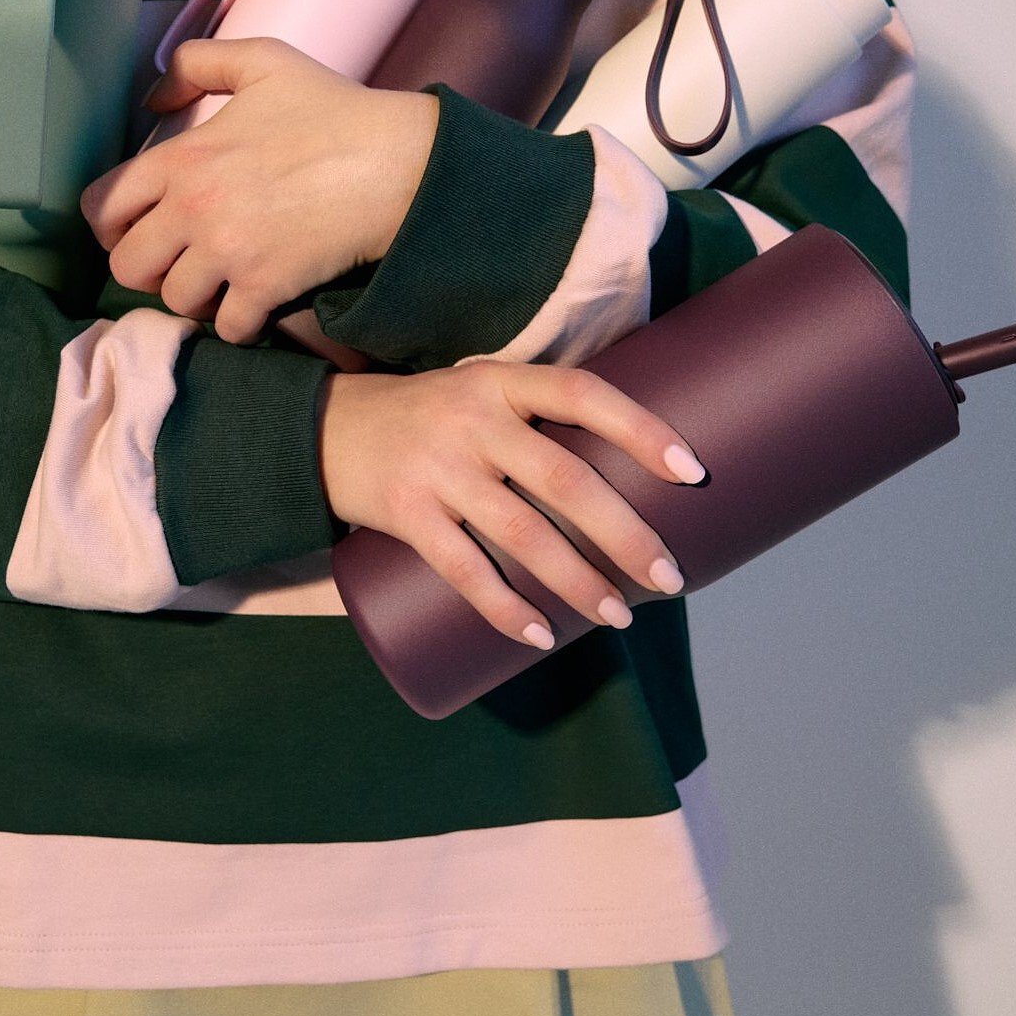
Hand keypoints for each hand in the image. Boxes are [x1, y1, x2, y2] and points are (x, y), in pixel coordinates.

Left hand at [81, 37, 438, 343]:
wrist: (397, 163)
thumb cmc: (335, 111)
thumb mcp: (264, 62)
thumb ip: (196, 64)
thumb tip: (151, 100)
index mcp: (182, 157)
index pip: (103, 206)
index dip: (112, 225)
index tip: (136, 230)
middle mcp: (193, 208)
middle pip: (128, 266)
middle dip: (150, 268)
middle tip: (181, 261)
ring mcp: (228, 252)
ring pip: (174, 301)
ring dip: (196, 298)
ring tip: (222, 283)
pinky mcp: (266, 287)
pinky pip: (227, 328)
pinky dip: (238, 324)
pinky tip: (256, 304)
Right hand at [319, 360, 705, 647]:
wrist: (323, 429)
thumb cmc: (426, 418)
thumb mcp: (477, 394)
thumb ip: (535, 422)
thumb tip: (625, 477)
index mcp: (500, 381)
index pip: (583, 394)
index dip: (641, 429)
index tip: (692, 470)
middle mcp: (472, 419)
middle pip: (565, 479)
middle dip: (625, 535)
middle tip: (668, 578)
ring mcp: (437, 466)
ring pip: (523, 532)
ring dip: (578, 581)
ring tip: (617, 616)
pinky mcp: (405, 511)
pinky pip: (464, 569)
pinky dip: (504, 607)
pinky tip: (539, 635)